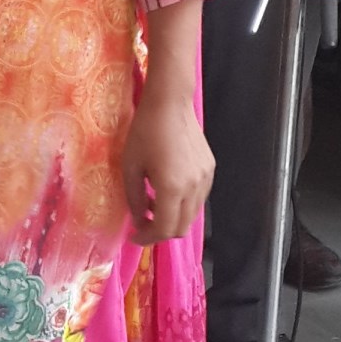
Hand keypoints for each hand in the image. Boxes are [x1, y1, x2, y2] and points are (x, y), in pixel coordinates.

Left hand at [121, 84, 214, 245]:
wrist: (170, 103)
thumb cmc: (145, 132)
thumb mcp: (130, 167)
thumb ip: (135, 199)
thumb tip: (138, 219)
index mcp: (172, 188)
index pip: (163, 228)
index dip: (147, 238)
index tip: (134, 236)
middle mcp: (193, 188)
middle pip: (180, 228)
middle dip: (159, 232)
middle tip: (142, 225)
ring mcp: (205, 179)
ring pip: (191, 215)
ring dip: (172, 218)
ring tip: (152, 205)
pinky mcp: (210, 170)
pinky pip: (197, 199)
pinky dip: (182, 205)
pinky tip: (167, 191)